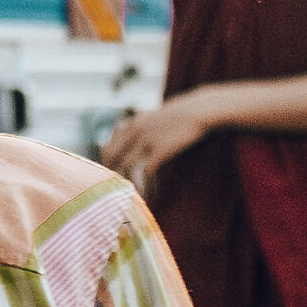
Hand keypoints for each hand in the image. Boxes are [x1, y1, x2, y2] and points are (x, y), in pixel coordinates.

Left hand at [101, 92, 215, 189]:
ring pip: (127, 167)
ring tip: (130, 196)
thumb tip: (131, 142)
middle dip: (112, 175)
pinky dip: (146, 184)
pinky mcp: (159, 150)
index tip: (109, 178)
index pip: (109, 147)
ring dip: (127, 183)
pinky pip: (146, 172)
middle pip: (113, 158)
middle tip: (115, 190)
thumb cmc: (180, 115)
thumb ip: (140, 128)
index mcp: (132, 124)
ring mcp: (146, 141)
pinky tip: (150, 194)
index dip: (106, 164)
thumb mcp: (153, 117)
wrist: (199, 111)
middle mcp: (134, 132)